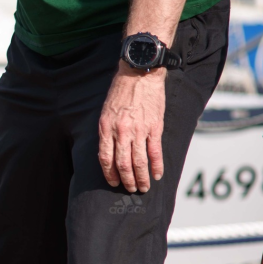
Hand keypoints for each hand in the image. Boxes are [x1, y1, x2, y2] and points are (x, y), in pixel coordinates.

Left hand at [98, 64, 165, 192]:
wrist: (139, 73)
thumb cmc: (120, 92)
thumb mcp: (106, 112)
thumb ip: (107, 132)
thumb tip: (109, 153)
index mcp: (106, 128)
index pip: (105, 158)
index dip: (109, 174)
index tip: (113, 183)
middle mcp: (121, 131)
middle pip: (122, 164)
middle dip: (127, 180)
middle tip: (130, 189)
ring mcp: (139, 130)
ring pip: (139, 162)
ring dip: (142, 178)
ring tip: (144, 188)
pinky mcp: (154, 127)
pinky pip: (155, 152)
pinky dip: (157, 166)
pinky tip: (157, 175)